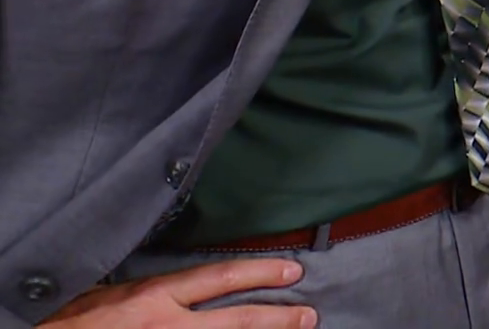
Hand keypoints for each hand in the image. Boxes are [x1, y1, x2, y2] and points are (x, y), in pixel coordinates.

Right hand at [44, 259, 313, 326]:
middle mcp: (167, 326)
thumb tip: (189, 283)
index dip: (259, 274)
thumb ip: (152, 289)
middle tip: (309, 315)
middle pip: (236, 322)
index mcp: (154, 297)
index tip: (292, 271)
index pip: (218, 279)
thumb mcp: (112, 292)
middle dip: (277, 318)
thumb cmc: (73, 318)